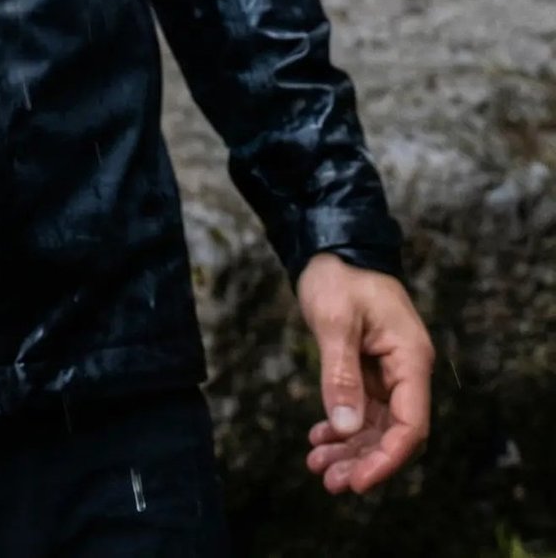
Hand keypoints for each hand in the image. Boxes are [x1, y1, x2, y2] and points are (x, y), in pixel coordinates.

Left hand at [297, 252, 434, 495]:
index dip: (386, 458)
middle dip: (363, 460)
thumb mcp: (335, 321)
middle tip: (329, 480)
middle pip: (393, 432)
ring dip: (349, 448)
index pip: (410, 424)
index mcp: (410, 358)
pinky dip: (341, 426)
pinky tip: (319, 438)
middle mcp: (406, 370)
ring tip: (317, 465)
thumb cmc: (338, 274)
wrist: (330, 244)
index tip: (358, 481)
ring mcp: (389, 371)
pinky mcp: (370, 369)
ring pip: (376, 425)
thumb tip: (346, 427)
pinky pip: (362, 409)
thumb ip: (341, 374)